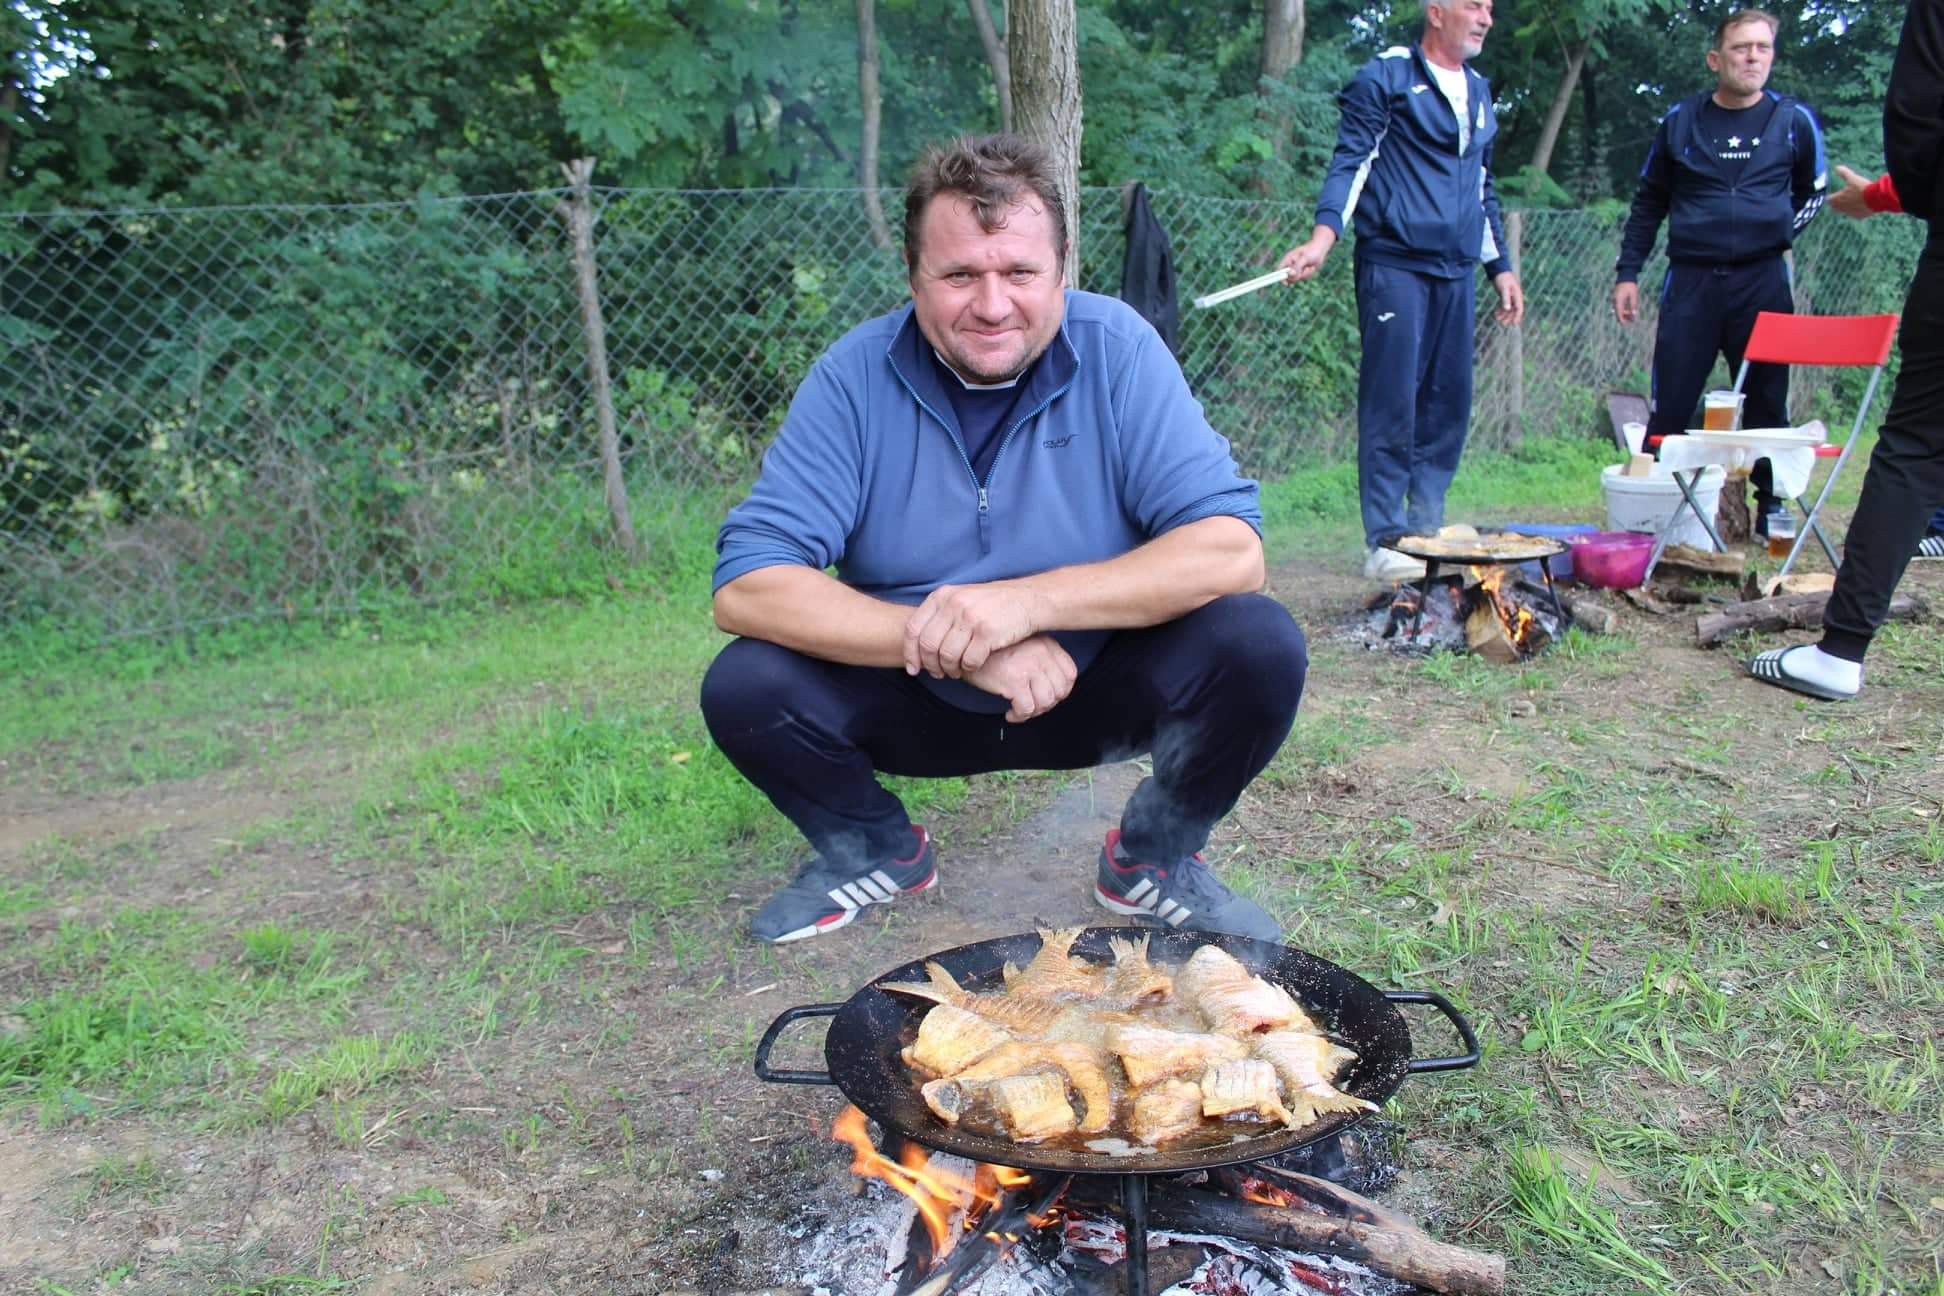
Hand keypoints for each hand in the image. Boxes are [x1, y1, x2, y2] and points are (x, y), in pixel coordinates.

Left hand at [903, 582, 1045, 678]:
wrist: (1029, 600)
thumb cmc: (994, 604)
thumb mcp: (962, 598)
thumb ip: (941, 614)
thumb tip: (918, 642)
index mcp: (943, 595)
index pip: (913, 628)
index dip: (910, 652)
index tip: (913, 669)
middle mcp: (953, 604)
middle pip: (928, 645)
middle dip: (930, 665)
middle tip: (937, 674)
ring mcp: (970, 618)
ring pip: (947, 655)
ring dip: (949, 669)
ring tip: (955, 672)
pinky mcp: (987, 632)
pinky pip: (969, 660)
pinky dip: (969, 668)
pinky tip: (973, 666)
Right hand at [964, 635, 1077, 723]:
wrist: (966, 648)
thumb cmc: (993, 651)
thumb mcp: (1023, 646)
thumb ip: (1041, 659)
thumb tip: (1054, 688)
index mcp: (1047, 644)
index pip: (1070, 673)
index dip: (1062, 691)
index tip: (1048, 696)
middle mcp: (1042, 654)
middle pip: (1060, 690)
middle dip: (1047, 705)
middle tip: (1032, 707)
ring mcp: (1029, 667)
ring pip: (1046, 702)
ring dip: (1034, 713)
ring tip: (1021, 711)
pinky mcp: (1014, 680)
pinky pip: (1027, 709)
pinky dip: (1020, 717)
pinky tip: (1010, 714)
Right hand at [1279, 228, 1335, 281]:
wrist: (1321, 249)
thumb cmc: (1312, 251)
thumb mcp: (1304, 258)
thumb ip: (1297, 267)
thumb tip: (1291, 274)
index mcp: (1288, 259)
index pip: (1279, 270)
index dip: (1281, 278)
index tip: (1286, 284)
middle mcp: (1291, 265)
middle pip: (1288, 277)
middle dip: (1297, 276)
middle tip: (1305, 269)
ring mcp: (1297, 269)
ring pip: (1297, 279)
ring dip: (1305, 275)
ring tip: (1310, 267)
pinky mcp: (1303, 272)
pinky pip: (1304, 278)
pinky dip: (1309, 275)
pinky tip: (1312, 268)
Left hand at [1493, 271, 1524, 326]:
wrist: (1499, 271)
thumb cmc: (1503, 279)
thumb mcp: (1504, 289)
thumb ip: (1506, 299)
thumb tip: (1507, 309)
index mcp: (1517, 295)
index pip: (1519, 308)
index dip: (1517, 317)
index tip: (1514, 324)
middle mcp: (1515, 297)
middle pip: (1514, 310)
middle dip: (1509, 318)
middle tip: (1503, 324)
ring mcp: (1510, 297)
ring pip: (1509, 309)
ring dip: (1504, 315)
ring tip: (1497, 319)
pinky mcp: (1505, 296)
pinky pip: (1504, 305)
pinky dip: (1501, 310)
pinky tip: (1496, 314)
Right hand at [1612, 281, 1638, 323]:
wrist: (1625, 276)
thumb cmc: (1630, 285)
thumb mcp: (1634, 295)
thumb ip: (1633, 305)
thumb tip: (1634, 315)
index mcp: (1618, 301)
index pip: (1619, 314)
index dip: (1622, 320)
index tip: (1626, 324)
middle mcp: (1615, 301)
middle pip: (1618, 313)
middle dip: (1624, 317)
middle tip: (1632, 320)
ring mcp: (1614, 300)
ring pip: (1618, 310)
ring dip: (1624, 313)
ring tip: (1632, 315)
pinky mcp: (1615, 298)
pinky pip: (1618, 306)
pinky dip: (1623, 309)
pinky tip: (1629, 310)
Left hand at [1828, 164, 1875, 219]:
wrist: (1876, 198)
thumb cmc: (1862, 188)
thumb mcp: (1853, 178)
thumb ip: (1844, 173)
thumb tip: (1837, 167)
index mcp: (1837, 199)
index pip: (1829, 199)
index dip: (1830, 196)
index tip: (1832, 194)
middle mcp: (1842, 208)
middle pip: (1835, 207)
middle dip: (1836, 203)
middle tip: (1840, 198)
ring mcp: (1850, 213)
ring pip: (1844, 211)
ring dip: (1846, 207)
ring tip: (1851, 200)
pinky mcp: (1859, 216)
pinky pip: (1854, 213)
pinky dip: (1856, 210)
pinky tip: (1860, 205)